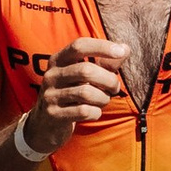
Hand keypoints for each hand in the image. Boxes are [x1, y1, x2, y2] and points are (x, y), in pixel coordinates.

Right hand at [21, 40, 129, 157]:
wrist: (45, 124)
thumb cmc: (71, 95)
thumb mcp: (83, 77)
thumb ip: (105, 64)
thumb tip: (125, 48)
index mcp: (58, 60)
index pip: (79, 45)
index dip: (102, 46)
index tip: (121, 51)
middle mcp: (51, 75)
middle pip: (86, 70)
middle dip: (108, 79)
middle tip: (114, 88)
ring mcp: (50, 95)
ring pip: (86, 93)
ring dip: (103, 98)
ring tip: (103, 101)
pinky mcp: (53, 114)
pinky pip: (83, 111)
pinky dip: (96, 112)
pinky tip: (94, 112)